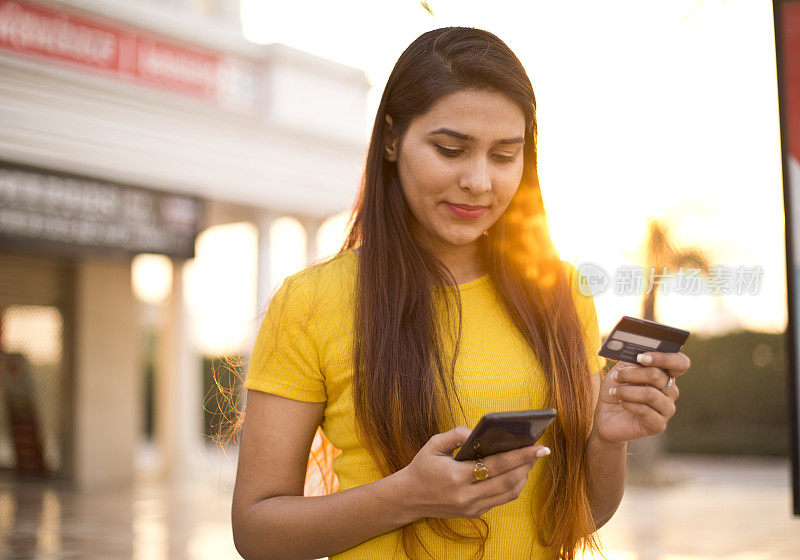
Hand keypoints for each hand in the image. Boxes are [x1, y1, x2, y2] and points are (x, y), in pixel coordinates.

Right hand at [393, 426, 549, 520]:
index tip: (539, 447)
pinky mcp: (474, 513)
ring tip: (531, 460)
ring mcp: (471, 507)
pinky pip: (501, 500)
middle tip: (541, 451)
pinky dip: (513, 486)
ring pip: (508, 493)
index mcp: (456, 476)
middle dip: (528, 465)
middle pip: (508, 480)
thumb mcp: (433, 444)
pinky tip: (518, 473)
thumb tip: (479, 431)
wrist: (408, 497)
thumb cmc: (422, 467)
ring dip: (524, 476)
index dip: (521, 455)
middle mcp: (466, 495)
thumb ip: (456, 433)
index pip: (497, 465)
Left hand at [593, 351, 690, 443]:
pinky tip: (620, 402)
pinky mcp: (658, 425)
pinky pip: (645, 411)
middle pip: (659, 377)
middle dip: (632, 374)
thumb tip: (639, 351)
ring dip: (626, 391)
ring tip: (614, 391)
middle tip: (616, 376)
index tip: (641, 357)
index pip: (681, 363)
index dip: (664, 358)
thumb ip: (632, 359)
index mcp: (666, 374)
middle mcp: (671, 391)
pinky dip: (628, 404)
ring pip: (650, 394)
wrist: (606, 414)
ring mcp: (666, 409)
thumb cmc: (616, 388)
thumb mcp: (622, 368)